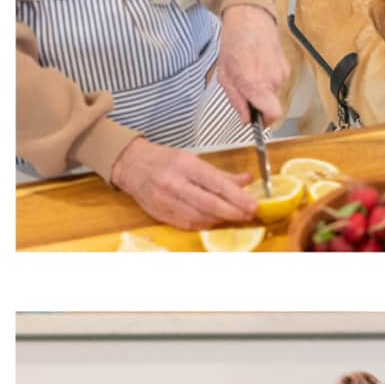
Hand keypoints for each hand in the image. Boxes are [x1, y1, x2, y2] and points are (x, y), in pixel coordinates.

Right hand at [107, 137, 257, 229]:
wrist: (130, 165)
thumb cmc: (163, 160)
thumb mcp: (193, 159)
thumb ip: (220, 173)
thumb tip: (246, 181)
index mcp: (186, 166)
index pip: (217, 185)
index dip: (238, 198)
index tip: (253, 205)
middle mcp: (174, 184)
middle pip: (210, 204)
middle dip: (233, 212)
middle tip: (249, 215)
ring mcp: (165, 201)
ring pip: (199, 217)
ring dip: (219, 219)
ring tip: (233, 217)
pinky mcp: (159, 213)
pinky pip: (186, 223)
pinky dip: (203, 224)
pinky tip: (213, 221)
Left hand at [214, 4, 288, 127]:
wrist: (250, 20)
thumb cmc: (234, 46)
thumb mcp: (225, 78)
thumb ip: (237, 101)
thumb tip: (246, 119)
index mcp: (256, 85)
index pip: (273, 114)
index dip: (265, 122)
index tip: (257, 121)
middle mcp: (273, 80)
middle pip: (269, 104)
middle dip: (256, 102)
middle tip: (241, 89)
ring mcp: (282, 73)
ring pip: (272, 92)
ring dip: (260, 89)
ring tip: (247, 73)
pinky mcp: (286, 66)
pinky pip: (275, 81)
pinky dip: (265, 79)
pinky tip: (255, 66)